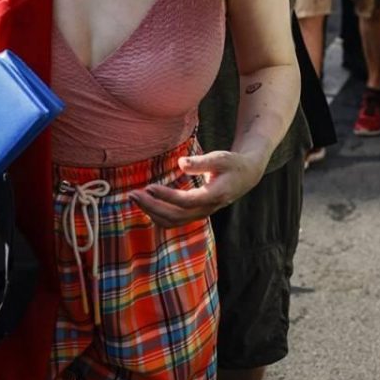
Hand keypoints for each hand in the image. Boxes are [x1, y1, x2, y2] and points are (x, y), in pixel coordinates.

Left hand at [129, 149, 265, 226]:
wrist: (246, 176)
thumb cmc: (232, 164)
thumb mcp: (221, 158)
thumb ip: (201, 162)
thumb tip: (181, 163)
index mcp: (214, 196)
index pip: (186, 202)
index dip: (166, 196)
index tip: (149, 187)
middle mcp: (206, 209)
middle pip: (175, 216)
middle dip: (152, 207)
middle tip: (133, 193)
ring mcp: (201, 214)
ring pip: (173, 222)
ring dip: (151, 212)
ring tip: (134, 197)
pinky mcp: (195, 213)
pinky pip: (174, 220)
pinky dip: (158, 214)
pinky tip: (146, 203)